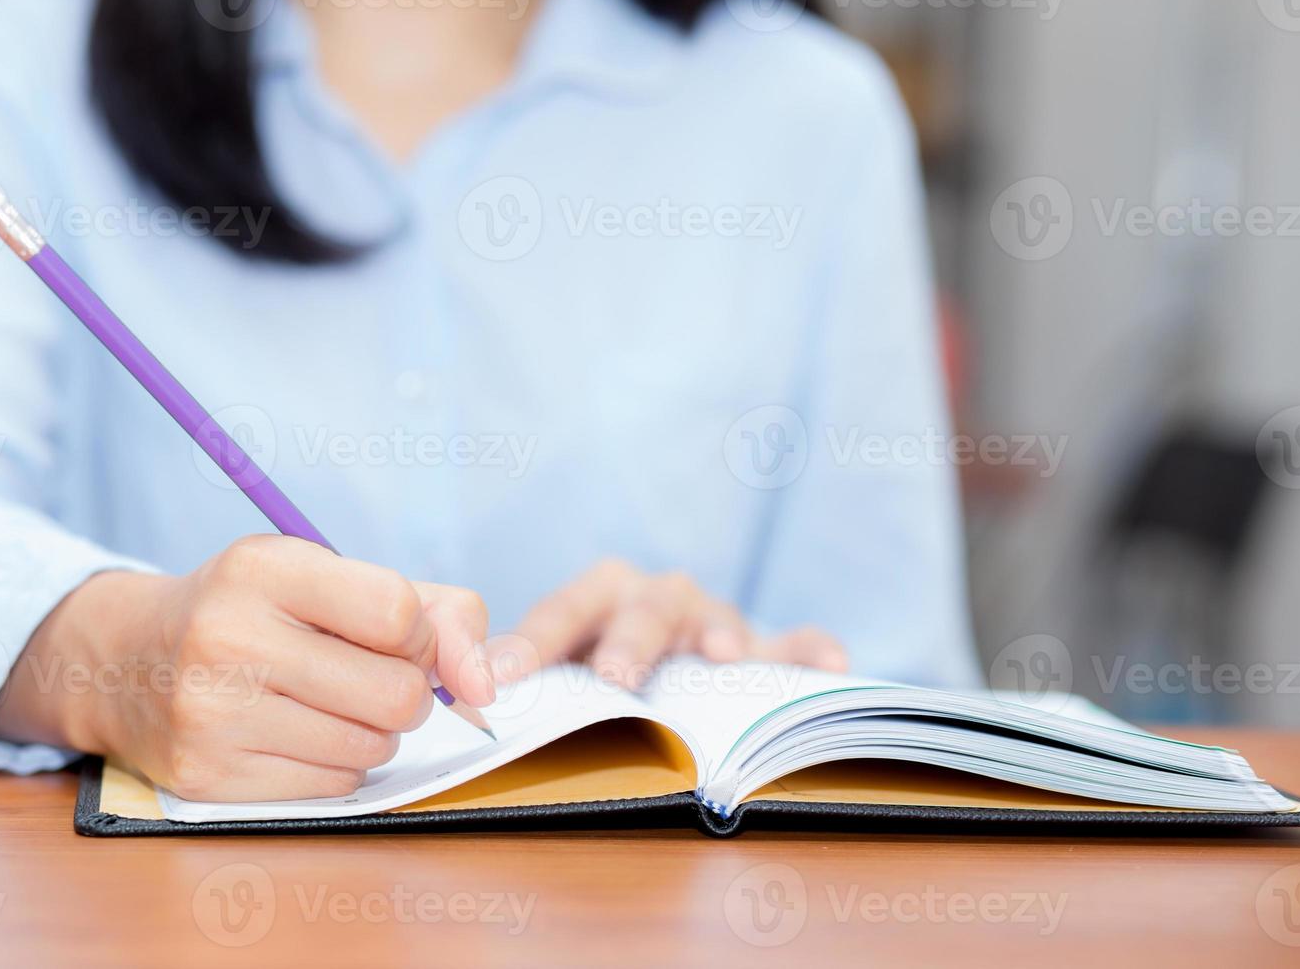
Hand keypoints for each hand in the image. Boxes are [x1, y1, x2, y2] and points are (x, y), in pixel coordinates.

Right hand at [0, 535, 494, 800]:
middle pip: (397, 695)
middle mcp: (229, 636)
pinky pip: (334, 787)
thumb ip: (438, 612)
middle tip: (367, 675)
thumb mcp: (333, 578)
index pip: (400, 614)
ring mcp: (212, 713)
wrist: (126, 659)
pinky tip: (297, 734)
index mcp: (265, 567)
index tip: (399, 637)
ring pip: (373, 747)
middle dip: (405, 692)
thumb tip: (485, 686)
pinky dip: (337, 765)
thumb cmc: (257, 611)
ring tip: (325, 701)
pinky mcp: (207, 776)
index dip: (421, 636)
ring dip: (373, 731)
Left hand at [490, 559, 847, 687]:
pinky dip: (813, 652)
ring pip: (716, 615)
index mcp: (600, 599)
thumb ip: (532, 682)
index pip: (561, 614)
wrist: (684, 662)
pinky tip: (832, 667)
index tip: (501, 679)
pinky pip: (799, 643)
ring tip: (729, 656)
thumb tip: (468, 701)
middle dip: (628, 640)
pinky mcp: (774, 647)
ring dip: (721, 630)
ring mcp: (719, 619)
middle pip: (642, 607)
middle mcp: (657, 599)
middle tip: (616, 679)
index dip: (531, 644)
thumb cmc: (610, 669)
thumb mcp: (572, 672)